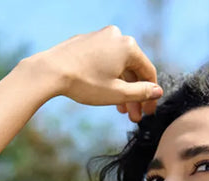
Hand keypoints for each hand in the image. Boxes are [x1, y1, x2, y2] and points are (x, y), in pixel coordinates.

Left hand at [42, 26, 162, 121]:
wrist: (51, 71)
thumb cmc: (85, 83)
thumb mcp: (117, 93)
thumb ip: (141, 93)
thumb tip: (157, 92)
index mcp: (128, 46)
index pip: (148, 72)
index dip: (150, 94)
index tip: (149, 111)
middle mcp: (116, 36)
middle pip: (132, 69)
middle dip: (134, 95)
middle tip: (134, 116)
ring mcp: (100, 37)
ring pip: (118, 66)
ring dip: (122, 88)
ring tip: (121, 110)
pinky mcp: (87, 42)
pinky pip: (105, 60)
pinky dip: (109, 77)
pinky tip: (106, 93)